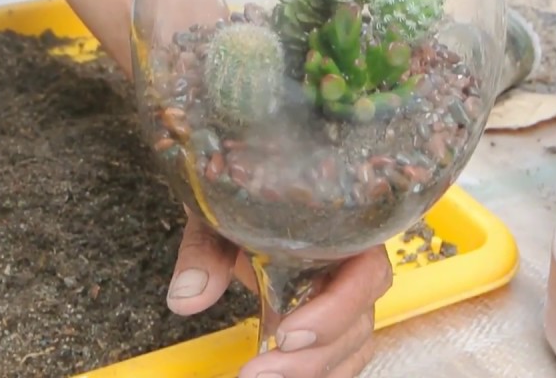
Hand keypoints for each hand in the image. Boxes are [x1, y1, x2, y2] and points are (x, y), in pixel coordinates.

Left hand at [167, 211, 392, 377]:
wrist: (238, 194)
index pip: (367, 271)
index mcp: (343, 227)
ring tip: (259, 377)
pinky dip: (315, 370)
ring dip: (311, 369)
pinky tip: (279, 377)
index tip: (285, 331)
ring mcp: (346, 294)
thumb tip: (187, 297)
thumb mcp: (220, 216)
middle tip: (262, 370)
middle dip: (314, 354)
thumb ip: (206, 253)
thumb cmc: (239, 199)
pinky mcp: (329, 318)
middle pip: (360, 320)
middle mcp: (353, 263)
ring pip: (353, 343)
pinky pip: (340, 353)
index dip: (335, 308)